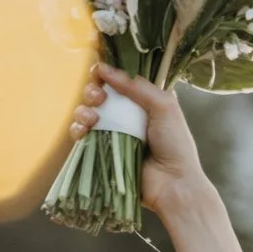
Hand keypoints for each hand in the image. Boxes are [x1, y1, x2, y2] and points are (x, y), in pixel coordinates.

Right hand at [68, 64, 213, 219]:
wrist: (173, 183)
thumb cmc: (175, 144)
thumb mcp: (164, 107)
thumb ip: (137, 87)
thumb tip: (105, 68)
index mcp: (144, 102)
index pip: (118, 82)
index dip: (106, 75)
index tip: (100, 72)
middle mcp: (127, 116)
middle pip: (99, 95)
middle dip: (93, 92)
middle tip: (99, 98)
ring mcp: (114, 134)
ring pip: (87, 113)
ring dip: (83, 110)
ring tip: (92, 117)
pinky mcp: (103, 152)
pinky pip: (82, 136)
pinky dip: (77, 129)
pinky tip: (83, 131)